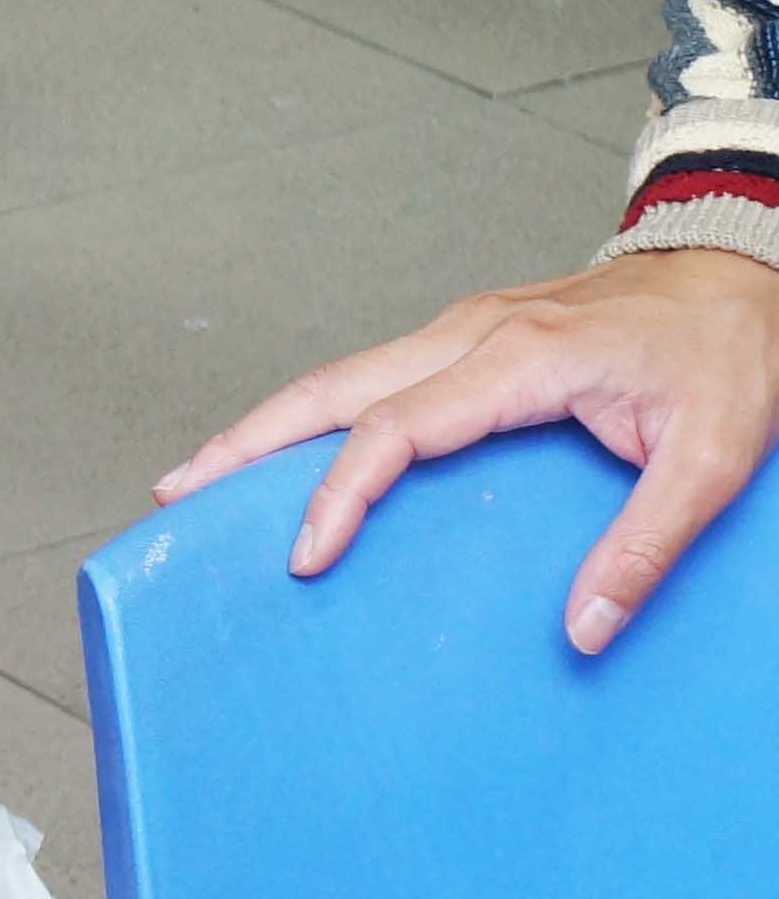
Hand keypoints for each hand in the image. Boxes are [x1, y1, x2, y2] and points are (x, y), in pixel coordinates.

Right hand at [160, 247, 778, 651]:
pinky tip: (291, 445)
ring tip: (200, 475)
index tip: (306, 553)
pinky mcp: (470, 333)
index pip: (396, 427)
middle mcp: (472, 333)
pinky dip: (313, 411)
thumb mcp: (714, 457)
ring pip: (338, 375)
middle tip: (176, 494)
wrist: (743, 269)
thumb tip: (585, 630)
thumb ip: (647, 545)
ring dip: (265, 424)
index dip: (340, 492)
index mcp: (520, 360)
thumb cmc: (727, 353)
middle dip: (245, 442)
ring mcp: (464, 327)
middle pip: (330, 387)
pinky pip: (371, 373)